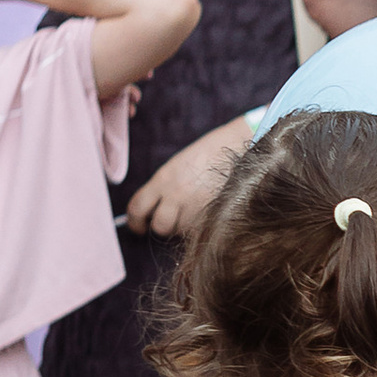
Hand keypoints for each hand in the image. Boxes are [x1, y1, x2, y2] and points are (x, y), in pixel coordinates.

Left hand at [125, 116, 250, 239]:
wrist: (240, 145)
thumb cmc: (210, 153)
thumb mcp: (177, 166)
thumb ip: (163, 188)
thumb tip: (151, 209)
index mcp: (163, 179)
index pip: (137, 208)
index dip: (135, 222)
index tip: (139, 226)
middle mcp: (176, 195)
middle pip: (159, 227)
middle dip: (163, 226)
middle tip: (169, 222)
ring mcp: (196, 207)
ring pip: (182, 232)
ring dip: (185, 227)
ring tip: (194, 211)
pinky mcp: (214, 215)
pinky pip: (201, 231)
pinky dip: (202, 227)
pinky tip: (208, 212)